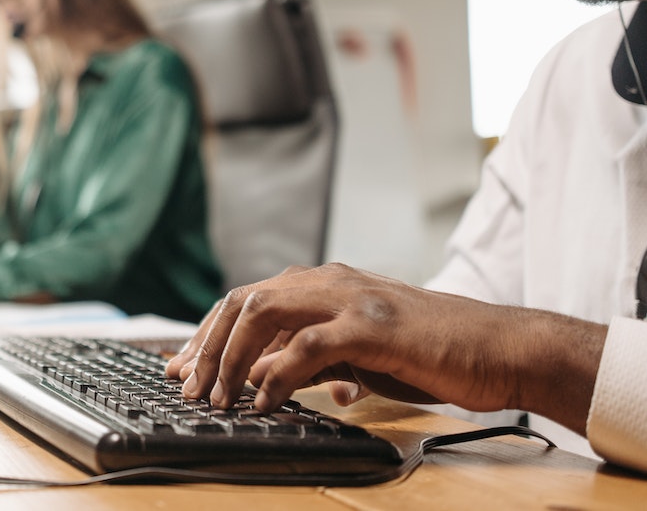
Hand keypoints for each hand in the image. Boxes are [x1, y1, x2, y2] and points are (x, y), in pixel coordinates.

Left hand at [165, 263, 605, 434]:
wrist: (500, 349)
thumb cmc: (431, 354)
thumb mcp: (356, 358)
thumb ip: (309, 362)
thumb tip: (261, 381)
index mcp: (322, 285)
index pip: (246, 301)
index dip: (208, 334)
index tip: (182, 368)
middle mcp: (328, 281)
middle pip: (243, 302)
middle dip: (207, 346)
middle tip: (186, 386)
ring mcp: (349, 298)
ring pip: (264, 313)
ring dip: (231, 357)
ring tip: (216, 397)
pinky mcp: (372, 324)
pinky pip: (307, 344)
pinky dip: (277, 371)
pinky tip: (263, 400)